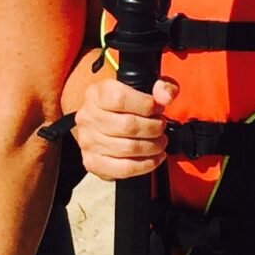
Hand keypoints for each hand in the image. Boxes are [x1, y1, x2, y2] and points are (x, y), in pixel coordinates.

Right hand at [72, 66, 173, 181]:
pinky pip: (124, 168)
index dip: (146, 105)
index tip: (157, 108)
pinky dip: (145, 165)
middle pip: (128, 126)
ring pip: (129, 148)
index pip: (121, 99)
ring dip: (153, 146)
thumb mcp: (143, 86)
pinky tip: (154, 158)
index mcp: (97, 94)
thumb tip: (166, 97)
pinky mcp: (93, 162)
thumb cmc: (123, 105)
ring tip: (159, 141)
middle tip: (160, 127)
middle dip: (154, 128)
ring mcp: (88, 141)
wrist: (100, 122)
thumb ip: (161, 86)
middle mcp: (88, 117)